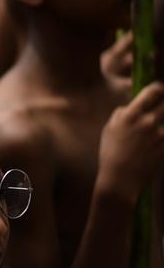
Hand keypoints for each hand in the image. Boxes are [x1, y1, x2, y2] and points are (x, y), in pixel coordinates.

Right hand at [96, 81, 163, 204]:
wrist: (120, 179)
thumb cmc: (111, 154)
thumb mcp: (109, 130)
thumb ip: (121, 114)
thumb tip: (132, 105)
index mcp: (130, 115)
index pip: (153, 91)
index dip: (159, 88)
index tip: (160, 91)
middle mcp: (147, 122)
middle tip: (160, 111)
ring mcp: (159, 135)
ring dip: (163, 124)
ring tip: (156, 131)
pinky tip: (159, 141)